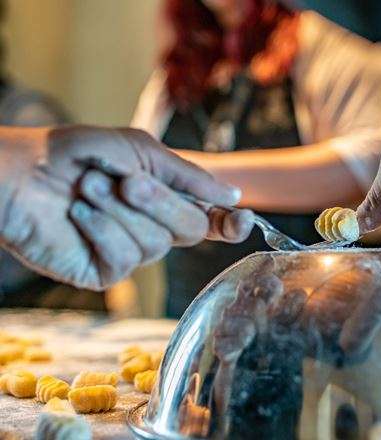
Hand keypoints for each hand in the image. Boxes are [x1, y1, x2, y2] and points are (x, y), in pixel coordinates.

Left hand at [0, 125, 253, 289]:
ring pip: (157, 244)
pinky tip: (80, 214)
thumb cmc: (75, 153)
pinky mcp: (104, 270)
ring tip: (87, 189)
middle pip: (189, 228)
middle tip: (126, 181)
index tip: (243, 219)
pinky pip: (126, 258)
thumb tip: (233, 196)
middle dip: (159, 203)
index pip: (210, 218)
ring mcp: (131, 251)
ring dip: (120, 211)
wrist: (20, 172)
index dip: (230, 222)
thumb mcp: (139, 151)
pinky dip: (103, 230)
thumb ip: (187, 175)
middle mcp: (154, 227)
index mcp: (167, 197)